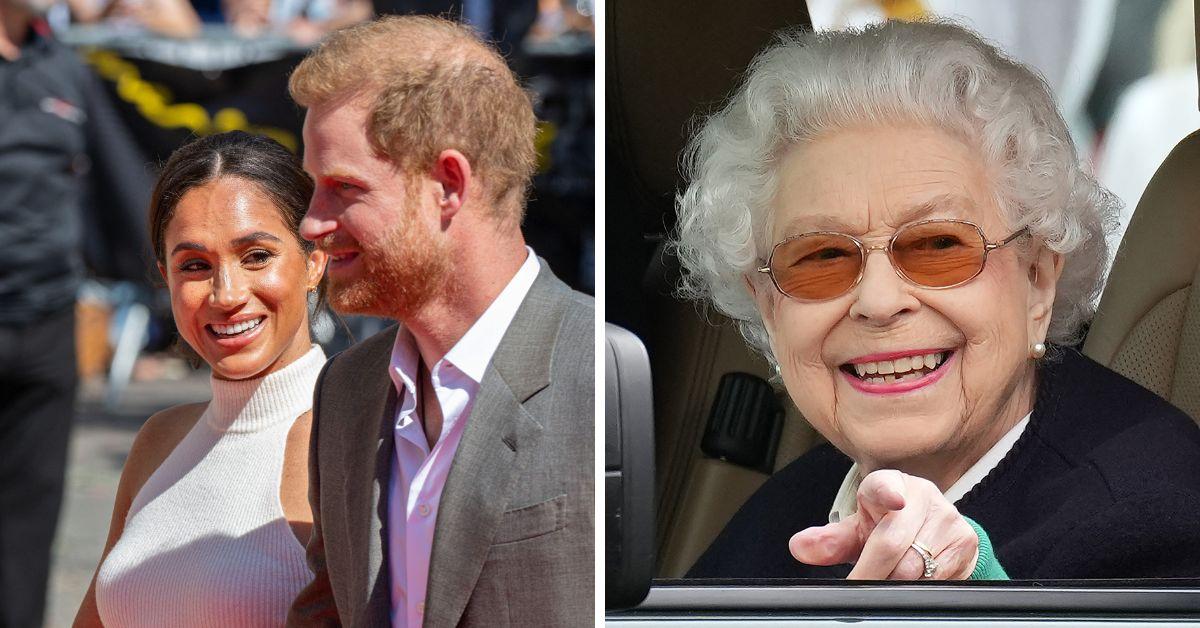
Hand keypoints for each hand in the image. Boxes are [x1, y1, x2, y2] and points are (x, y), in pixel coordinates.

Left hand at [788, 469, 978, 579]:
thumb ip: (830, 540)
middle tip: (855, 588)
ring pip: (915, 566)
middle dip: (870, 572)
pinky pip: (938, 578)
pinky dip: (917, 589)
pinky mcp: (966, 544)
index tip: (892, 501)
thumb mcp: (859, 530)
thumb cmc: (888, 527)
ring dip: (893, 584)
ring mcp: (948, 519)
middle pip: (893, 543)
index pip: (885, 486)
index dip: (887, 493)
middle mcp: (922, 496)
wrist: (934, 532)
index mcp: (890, 484)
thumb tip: (800, 547)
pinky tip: (907, 587)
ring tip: (880, 587)